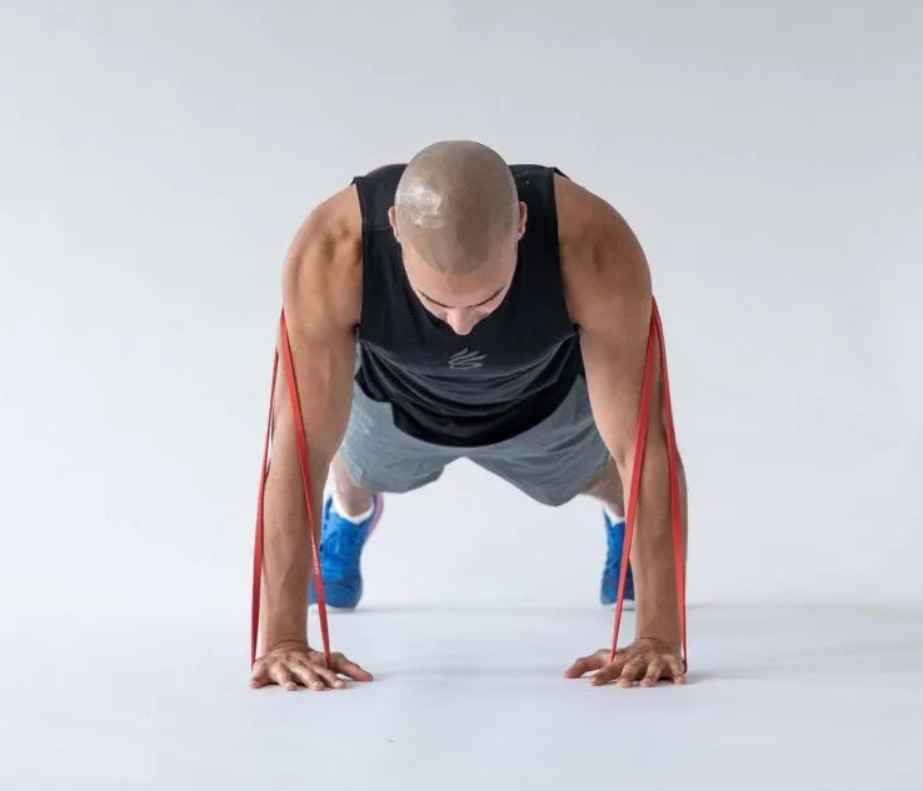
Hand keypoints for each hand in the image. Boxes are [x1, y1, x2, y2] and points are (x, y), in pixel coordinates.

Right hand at [249, 640, 372, 690]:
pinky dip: (255, 678)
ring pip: (284, 673)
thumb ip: (350, 668)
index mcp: (314, 663)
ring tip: (289, 688)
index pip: (325, 671)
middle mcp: (298, 663)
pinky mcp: (264, 667)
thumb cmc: (310, 660)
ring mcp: (281, 665)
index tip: (340, 687)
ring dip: (286, 680)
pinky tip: (254, 685)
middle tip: (318, 688)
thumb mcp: (330, 661)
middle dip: (312, 679)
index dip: (332, 678)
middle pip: (306, 672)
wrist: (283, 645)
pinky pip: (258, 673)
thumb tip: (371, 678)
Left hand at [565, 638, 684, 687]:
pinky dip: (678, 674)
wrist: (655, 641)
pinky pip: (675, 668)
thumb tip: (565, 675)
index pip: (609, 667)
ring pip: (652, 668)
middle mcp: (637, 659)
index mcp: (621, 659)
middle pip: (631, 667)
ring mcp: (654, 659)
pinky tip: (679, 683)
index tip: (592, 684)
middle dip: (626, 675)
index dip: (601, 675)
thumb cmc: (626, 656)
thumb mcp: (606, 658)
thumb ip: (585, 665)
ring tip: (646, 685)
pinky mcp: (671, 661)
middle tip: (622, 686)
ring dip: (650, 676)